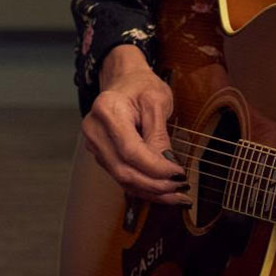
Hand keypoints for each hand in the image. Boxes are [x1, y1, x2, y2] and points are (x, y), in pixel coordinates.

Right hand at [82, 45, 189, 204]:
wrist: (124, 79)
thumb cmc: (141, 85)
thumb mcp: (157, 100)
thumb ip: (159, 133)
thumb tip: (166, 163)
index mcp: (108, 111)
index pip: (130, 150)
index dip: (155, 167)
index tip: (178, 174)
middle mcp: (95, 130)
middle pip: (123, 169)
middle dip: (154, 184)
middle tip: (181, 189)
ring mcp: (95, 144)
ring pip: (121, 178)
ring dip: (150, 191)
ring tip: (177, 197)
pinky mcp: (102, 154)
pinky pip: (121, 176)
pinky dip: (143, 187)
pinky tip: (162, 193)